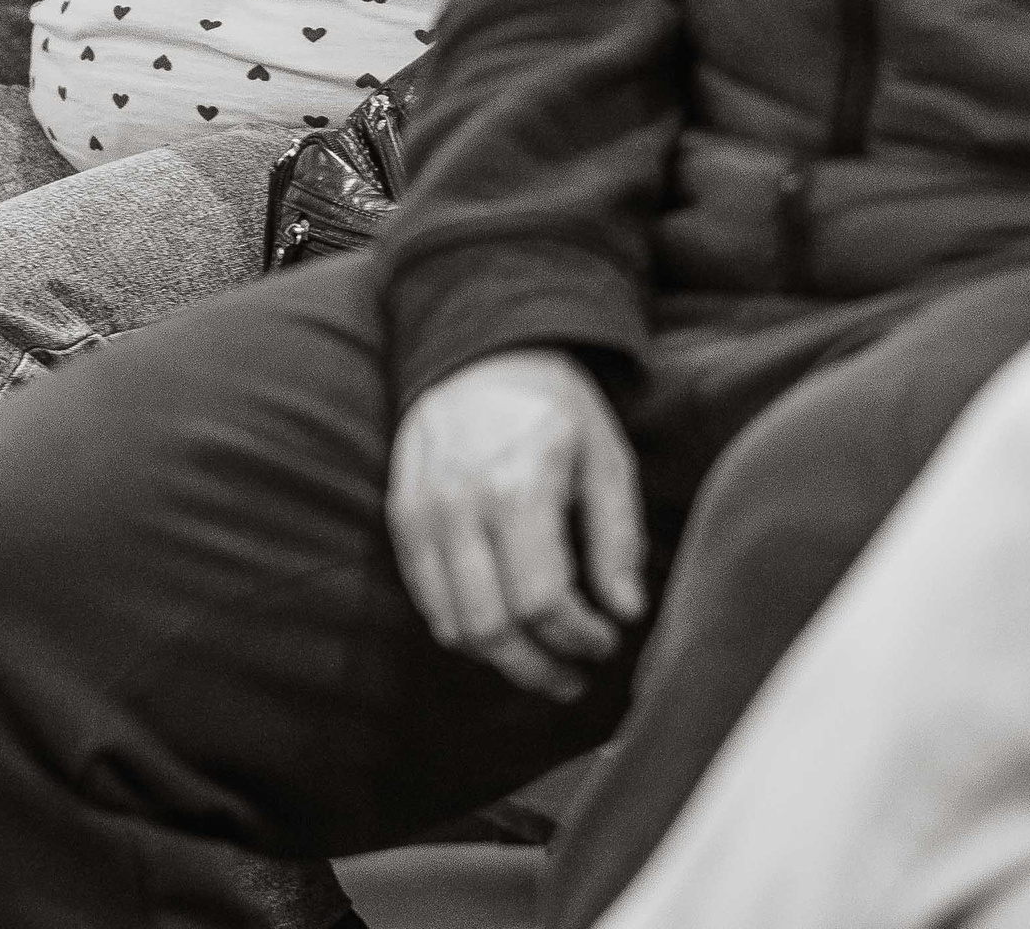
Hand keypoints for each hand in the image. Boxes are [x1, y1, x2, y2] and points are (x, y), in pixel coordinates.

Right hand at [387, 352, 645, 697]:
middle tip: (574, 676)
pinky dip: (463, 627)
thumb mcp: (606, 457)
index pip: (541, 600)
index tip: (606, 641)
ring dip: (500, 659)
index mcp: (517, 485)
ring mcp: (423, 512)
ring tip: (541, 659)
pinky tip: (502, 624)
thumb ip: (618, 536)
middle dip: (539, 668)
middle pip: (491, 627)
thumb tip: (626, 611)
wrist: (481, 353)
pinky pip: (426, 598)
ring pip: (452, 624)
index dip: (579, 639)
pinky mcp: (403, 516)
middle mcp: (459, 504)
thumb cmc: (555, 408)